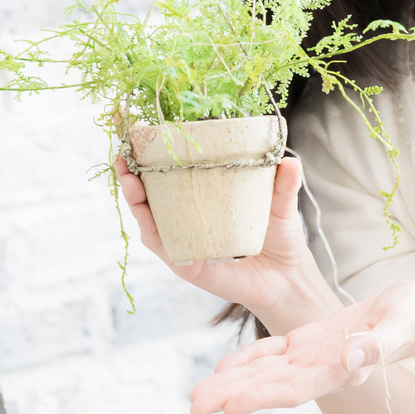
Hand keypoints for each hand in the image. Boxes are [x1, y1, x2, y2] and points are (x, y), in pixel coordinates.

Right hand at [114, 154, 338, 330]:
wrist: (287, 278)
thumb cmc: (280, 237)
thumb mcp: (280, 204)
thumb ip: (284, 183)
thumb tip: (290, 161)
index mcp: (203, 200)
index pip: (171, 176)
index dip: (151, 158)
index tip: (138, 135)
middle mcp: (187, 221)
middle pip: (150, 197)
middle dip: (132, 176)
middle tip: (124, 157)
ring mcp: (185, 243)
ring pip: (150, 222)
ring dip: (135, 202)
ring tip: (129, 181)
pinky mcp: (189, 266)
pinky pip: (166, 250)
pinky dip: (156, 236)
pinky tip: (148, 223)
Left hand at [189, 280, 414, 413]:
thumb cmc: (414, 317)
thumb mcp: (400, 323)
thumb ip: (379, 343)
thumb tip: (353, 357)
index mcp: (341, 370)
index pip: (294, 389)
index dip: (260, 398)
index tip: (229, 408)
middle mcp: (321, 371)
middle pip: (270, 388)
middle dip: (232, 397)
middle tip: (194, 408)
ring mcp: (313, 359)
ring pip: (265, 374)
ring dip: (231, 384)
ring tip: (196, 397)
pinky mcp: (309, 343)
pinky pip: (272, 355)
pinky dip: (248, 361)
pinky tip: (223, 367)